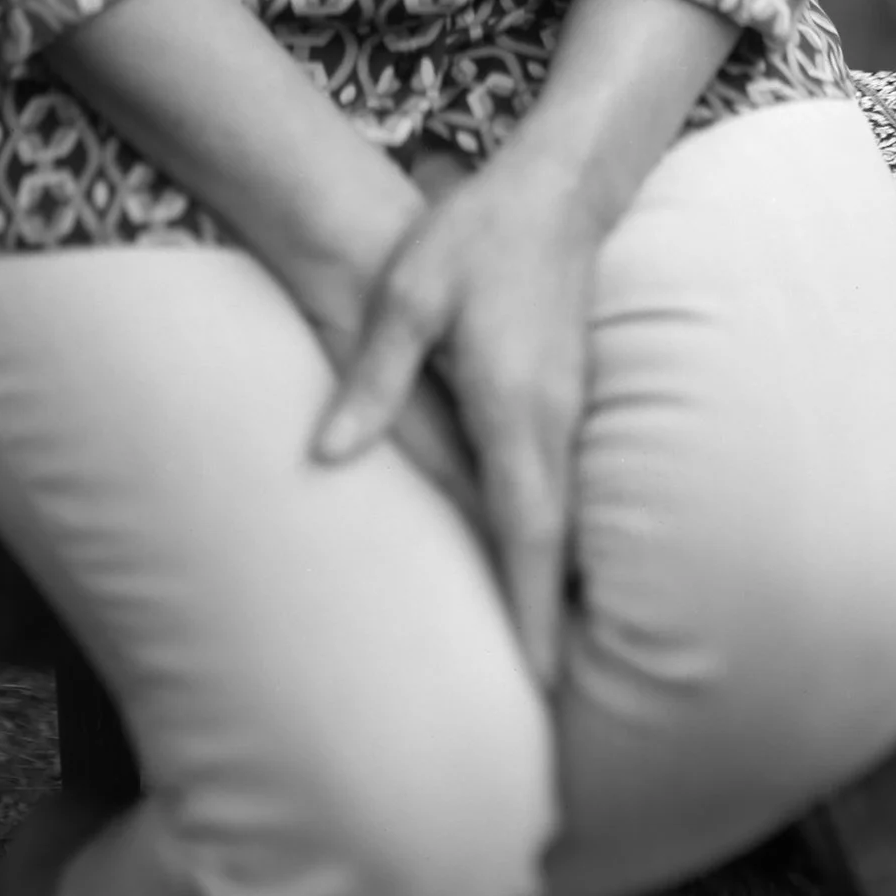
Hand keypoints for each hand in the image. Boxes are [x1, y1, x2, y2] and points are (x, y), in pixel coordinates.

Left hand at [310, 144, 604, 686]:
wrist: (556, 188)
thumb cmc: (474, 236)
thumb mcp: (407, 294)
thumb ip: (372, 377)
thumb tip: (327, 455)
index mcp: (514, 406)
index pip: (524, 526)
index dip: (529, 606)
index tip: (540, 681)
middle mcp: (552, 421)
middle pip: (555, 543)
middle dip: (550, 625)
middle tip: (547, 708)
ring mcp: (569, 411)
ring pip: (562, 519)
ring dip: (554, 589)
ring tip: (544, 665)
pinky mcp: (567, 399)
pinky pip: (562, 489)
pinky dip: (553, 542)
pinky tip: (539, 571)